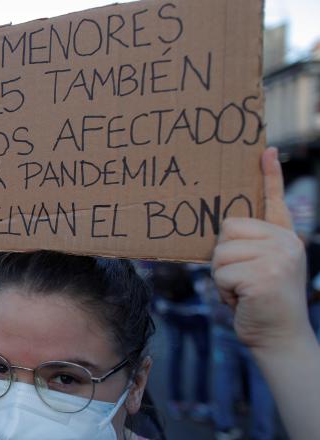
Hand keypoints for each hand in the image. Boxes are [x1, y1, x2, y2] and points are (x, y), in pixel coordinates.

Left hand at [212, 147, 310, 351]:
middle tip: (241, 279)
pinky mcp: (264, 275)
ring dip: (222, 277)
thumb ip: (249, 245)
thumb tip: (226, 226)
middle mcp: (285, 241)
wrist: (279, 338)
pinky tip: (243, 300)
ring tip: (243, 292)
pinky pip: (221, 273)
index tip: (266, 150)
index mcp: (284, 236)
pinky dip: (224, 291)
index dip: (269, 175)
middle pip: (228, 229)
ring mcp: (278, 257)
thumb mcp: (259, 268)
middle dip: (224, 257)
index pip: (274, 200)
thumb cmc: (259, 303)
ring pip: (221, 253)